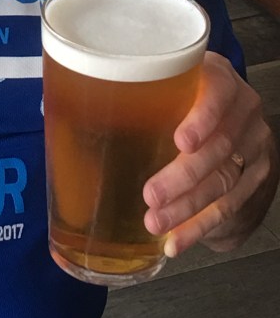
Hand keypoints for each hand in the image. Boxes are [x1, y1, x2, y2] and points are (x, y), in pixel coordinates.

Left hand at [143, 51, 278, 256]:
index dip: (202, 118)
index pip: (218, 92)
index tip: (181, 141)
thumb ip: (128, 91)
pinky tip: (175, 240)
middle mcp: (242, 109)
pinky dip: (199, 227)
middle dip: (183, 176)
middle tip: (151, 194)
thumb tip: (61, 106)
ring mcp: (253, 144)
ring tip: (155, 221)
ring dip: (187, 208)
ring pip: (224, 181)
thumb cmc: (178, 96)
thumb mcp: (162, 82)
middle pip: (219, 146)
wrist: (230, 116)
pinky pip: (230, 207)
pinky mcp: (256, 176)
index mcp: (217, 77)